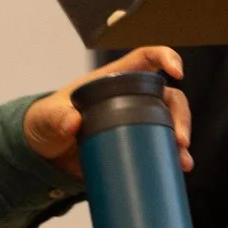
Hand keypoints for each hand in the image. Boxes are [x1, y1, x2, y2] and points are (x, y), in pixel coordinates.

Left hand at [26, 46, 191, 179]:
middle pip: (168, 97)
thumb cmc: (46, 123)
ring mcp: (135, 123)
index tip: (177, 71)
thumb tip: (72, 123)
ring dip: (181, 141)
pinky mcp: (134, 146)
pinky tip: (179, 169)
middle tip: (180, 140)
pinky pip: (160, 148)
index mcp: (112, 80)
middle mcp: (130, 99)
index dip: (165, 57)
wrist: (44, 154)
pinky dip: (173, 158)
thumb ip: (57, 117)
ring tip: (182, 161)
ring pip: (170, 124)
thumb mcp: (48, 117)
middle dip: (181, 115)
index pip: (145, 58)